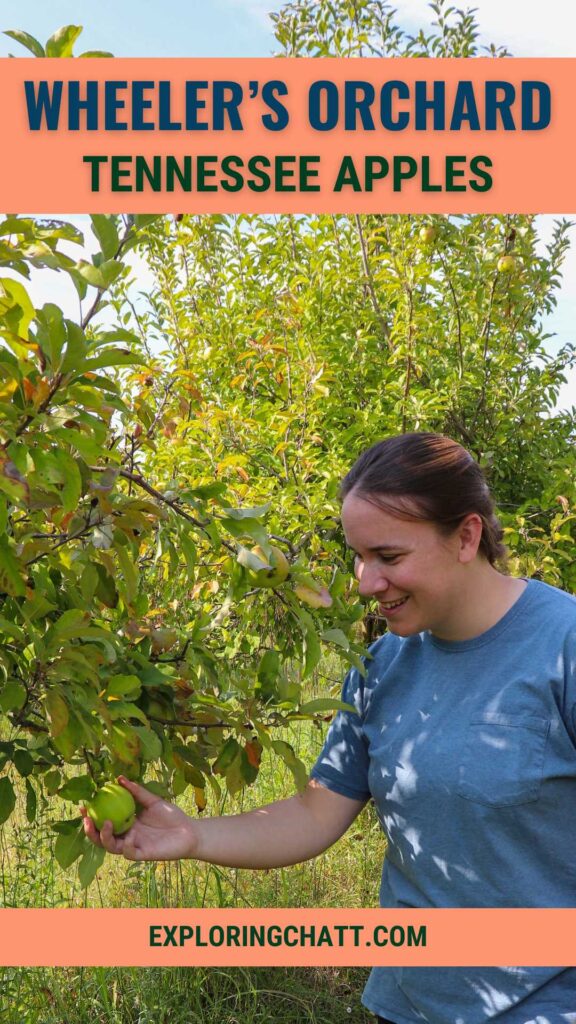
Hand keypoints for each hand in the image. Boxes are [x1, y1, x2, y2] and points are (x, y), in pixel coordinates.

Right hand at [81, 776, 197, 861]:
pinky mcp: (144, 855)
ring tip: (108, 823)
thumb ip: (136, 792)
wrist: (190, 831)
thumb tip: (119, 778)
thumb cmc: (172, 816)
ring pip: (112, 848)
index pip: (104, 823)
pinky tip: (131, 835)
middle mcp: (126, 837)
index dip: (91, 817)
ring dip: (106, 837)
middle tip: (87, 818)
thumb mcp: (152, 801)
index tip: (82, 806)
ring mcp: (134, 846)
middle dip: (91, 831)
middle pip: (102, 838)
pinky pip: (130, 853)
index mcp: (126, 824)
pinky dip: (128, 846)